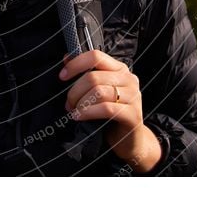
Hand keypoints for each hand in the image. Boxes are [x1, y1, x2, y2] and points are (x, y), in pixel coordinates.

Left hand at [60, 50, 161, 172]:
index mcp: (120, 69)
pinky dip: (88, 112)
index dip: (76, 64)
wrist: (130, 140)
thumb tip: (66, 58)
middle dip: (75, 91)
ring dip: (80, 103)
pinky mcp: (133, 115)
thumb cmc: (110, 114)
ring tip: (74, 111)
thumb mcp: (98, 91)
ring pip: (99, 92)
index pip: (96, 56)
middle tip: (68, 104)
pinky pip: (106, 108)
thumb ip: (85, 73)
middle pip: (93, 77)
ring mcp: (134, 97)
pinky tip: (79, 117)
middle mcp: (129, 79)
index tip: (62, 76)